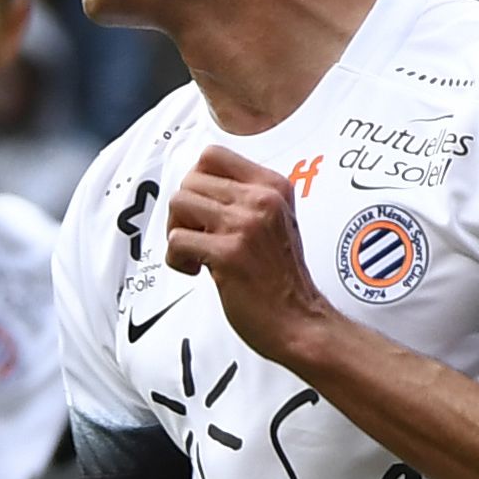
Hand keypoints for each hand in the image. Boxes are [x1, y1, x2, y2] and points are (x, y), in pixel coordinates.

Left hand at [165, 146, 339, 364]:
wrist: (302, 324)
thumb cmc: (283, 278)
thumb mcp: (277, 220)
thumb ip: (246, 198)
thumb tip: (196, 185)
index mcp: (273, 186)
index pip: (213, 154)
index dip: (197, 181)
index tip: (203, 209)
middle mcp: (261, 199)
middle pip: (190, 180)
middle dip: (183, 211)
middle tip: (196, 237)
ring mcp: (245, 225)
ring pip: (179, 202)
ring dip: (176, 231)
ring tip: (195, 254)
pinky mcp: (228, 254)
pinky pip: (176, 240)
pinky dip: (176, 259)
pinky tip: (195, 271)